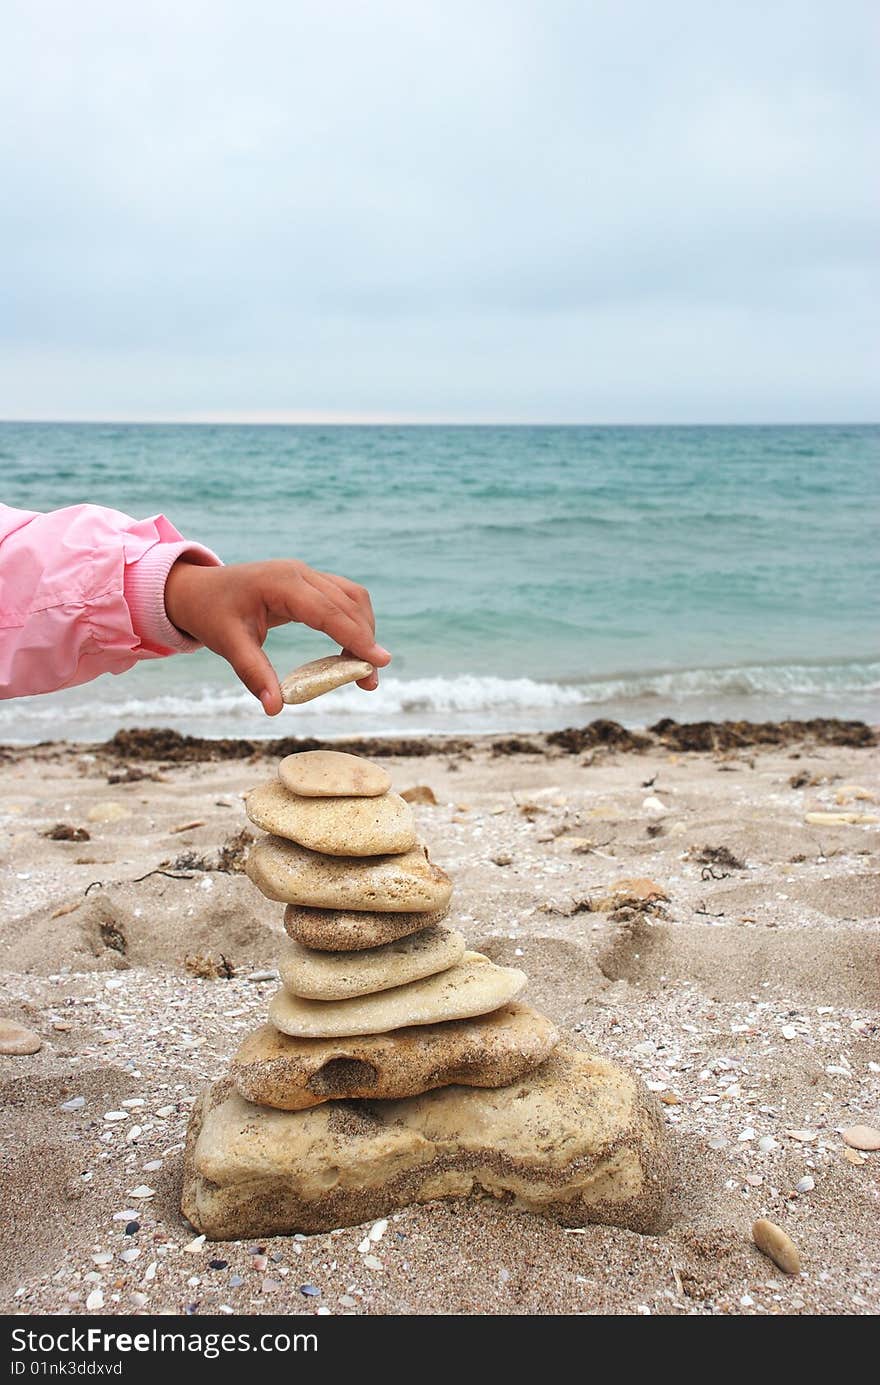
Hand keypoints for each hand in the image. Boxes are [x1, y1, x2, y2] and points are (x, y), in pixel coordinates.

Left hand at [164, 558, 390, 714]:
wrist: (197, 590)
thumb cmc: (211, 614)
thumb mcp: (228, 644)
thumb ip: (254, 674)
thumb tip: (274, 708)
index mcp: (281, 583)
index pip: (329, 611)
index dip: (357, 637)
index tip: (380, 662)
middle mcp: (300, 574)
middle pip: (349, 603)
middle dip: (365, 641)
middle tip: (369, 682)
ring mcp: (306, 575)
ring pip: (352, 598)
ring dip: (364, 630)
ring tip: (362, 669)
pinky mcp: (308, 582)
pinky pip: (342, 598)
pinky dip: (353, 623)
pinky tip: (350, 650)